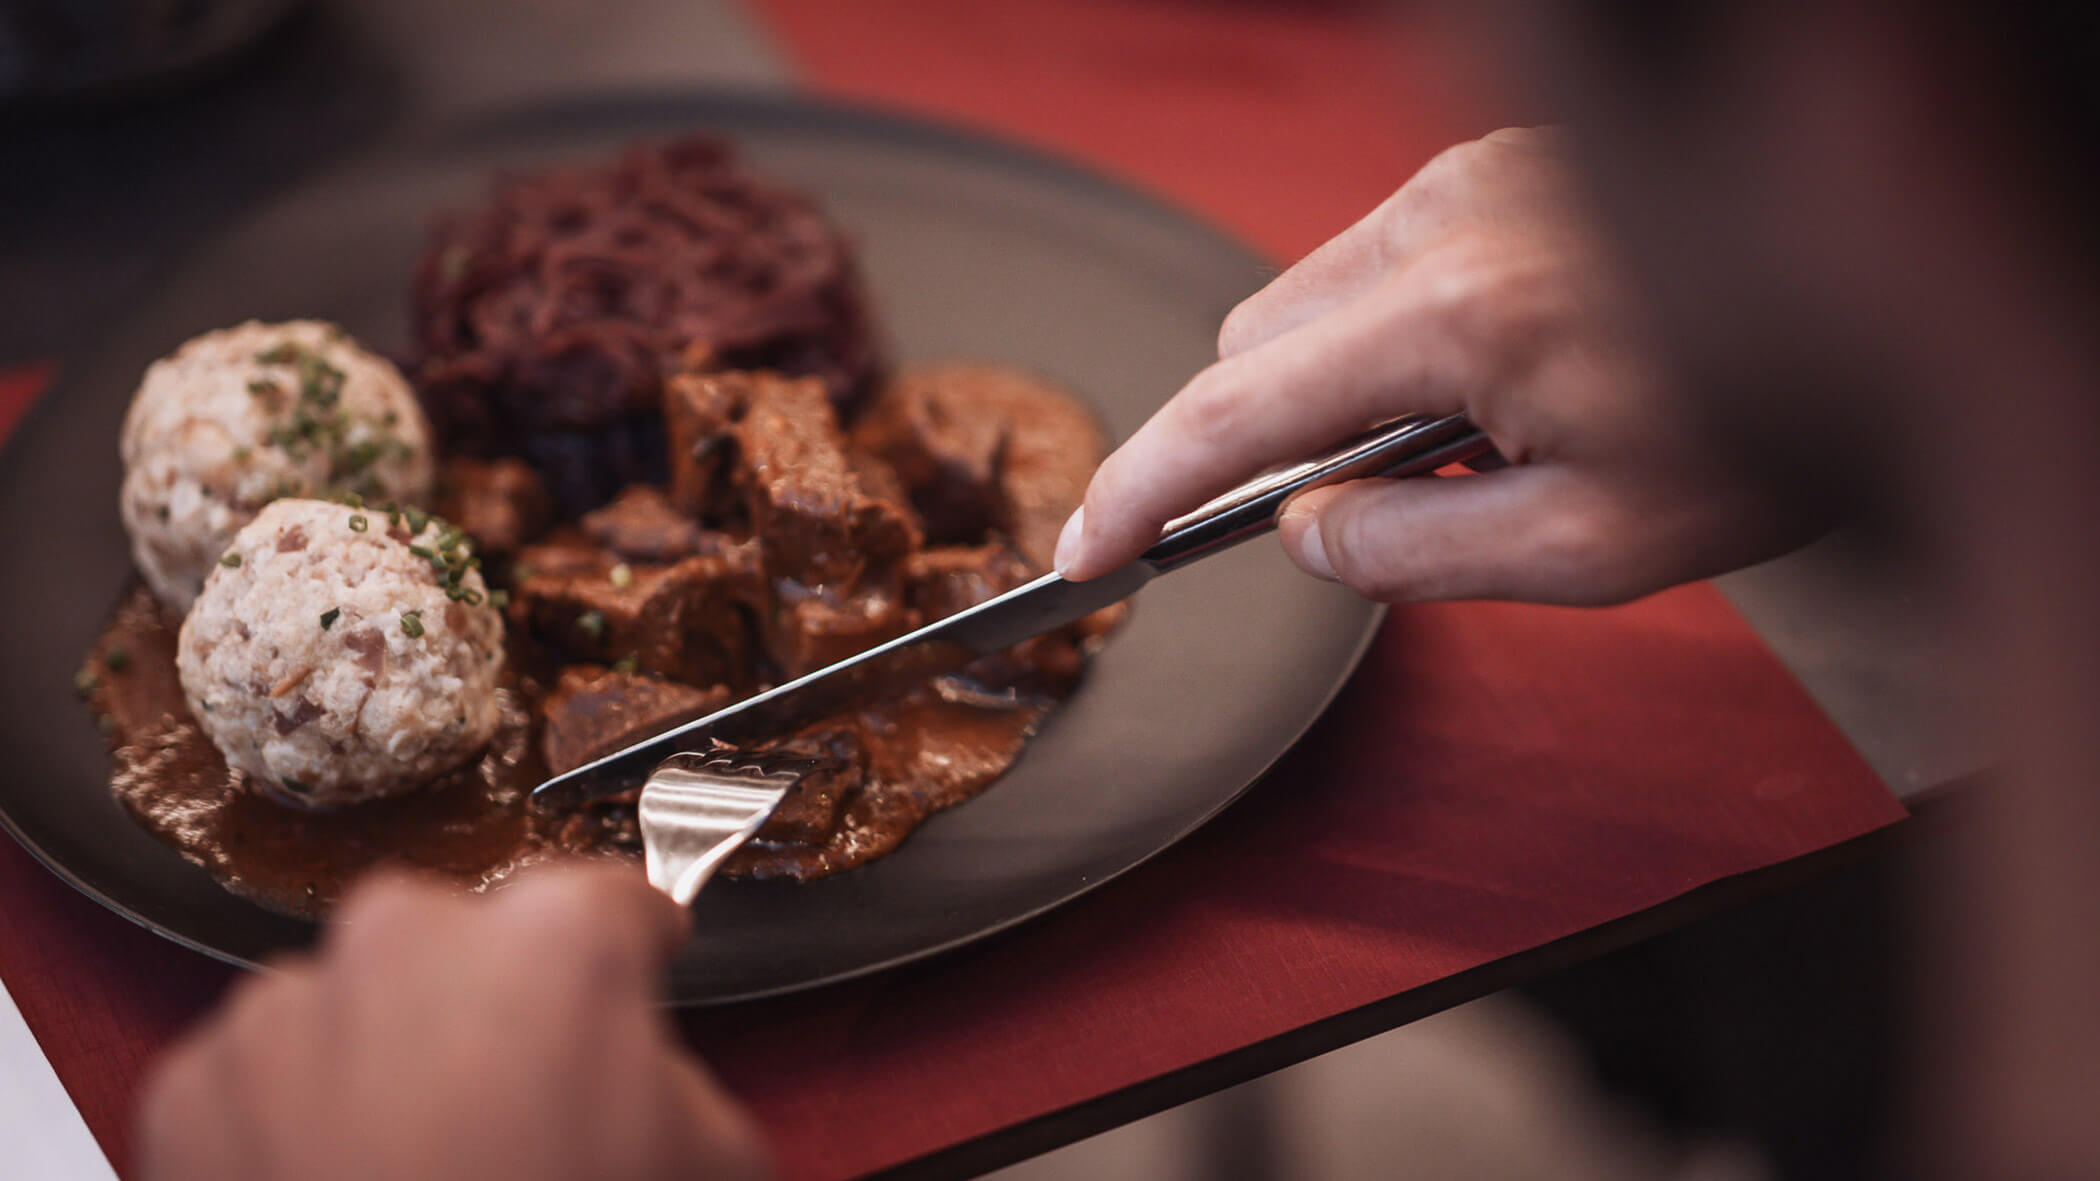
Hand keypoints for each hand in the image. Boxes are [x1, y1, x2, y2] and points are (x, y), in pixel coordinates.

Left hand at [139, 865, 765, 1180]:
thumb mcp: (708, 1156)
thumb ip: (679, 1079)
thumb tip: (646, 1076)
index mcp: (553, 939)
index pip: (620, 900)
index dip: (639, 942)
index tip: (639, 957)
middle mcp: (408, 941)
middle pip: (469, 942)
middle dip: (491, 1005)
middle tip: (517, 1106)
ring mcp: (287, 1011)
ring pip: (352, 1002)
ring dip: (382, 1057)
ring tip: (419, 1160)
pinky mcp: (194, 1088)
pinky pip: (256, 1076)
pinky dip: (288, 1119)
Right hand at [1054, 127, 1813, 604]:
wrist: (1889, 312)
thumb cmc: (1769, 430)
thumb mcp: (1589, 548)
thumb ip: (1410, 551)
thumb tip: (1299, 530)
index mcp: (1460, 316)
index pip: (1232, 413)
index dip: (1138, 491)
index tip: (1085, 549)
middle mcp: (1445, 220)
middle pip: (1252, 343)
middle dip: (1273, 440)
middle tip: (1388, 507)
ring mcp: (1468, 179)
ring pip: (1311, 299)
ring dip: (1342, 386)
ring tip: (1483, 437)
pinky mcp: (1496, 168)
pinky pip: (1379, 262)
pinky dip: (1395, 335)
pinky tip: (1505, 375)